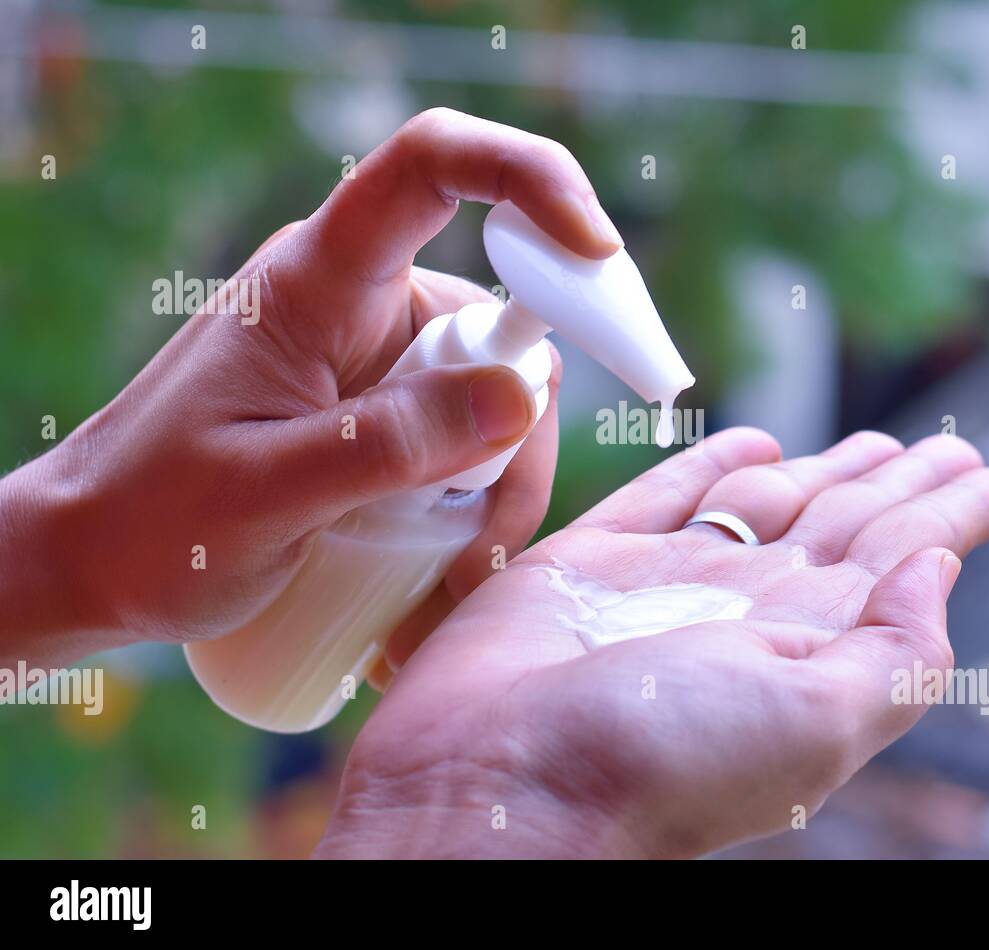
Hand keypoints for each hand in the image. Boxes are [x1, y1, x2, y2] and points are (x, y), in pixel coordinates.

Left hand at [0, 109, 622, 664]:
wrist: (93, 564)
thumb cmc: (150, 522)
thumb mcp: (263, 493)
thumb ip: (386, 443)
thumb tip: (525, 393)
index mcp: (317, 281)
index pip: (430, 168)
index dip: (528, 178)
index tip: (598, 256)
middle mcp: (362, 304)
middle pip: (502, 331)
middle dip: (516, 445)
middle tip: (479, 553)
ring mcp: (380, 362)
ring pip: (500, 402)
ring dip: (496, 497)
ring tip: (446, 588)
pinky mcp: (389, 413)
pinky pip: (471, 442)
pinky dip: (475, 510)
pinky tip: (440, 579)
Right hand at [317, 427, 988, 857]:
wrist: (496, 787)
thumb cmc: (657, 765)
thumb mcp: (815, 724)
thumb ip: (893, 653)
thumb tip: (938, 565)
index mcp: (808, 648)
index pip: (899, 561)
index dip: (951, 516)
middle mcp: (744, 612)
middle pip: (844, 526)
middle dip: (899, 485)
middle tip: (948, 445)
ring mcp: (666, 585)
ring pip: (765, 504)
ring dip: (823, 470)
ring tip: (874, 443)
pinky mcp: (589, 562)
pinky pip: (665, 494)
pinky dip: (710, 465)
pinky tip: (752, 447)